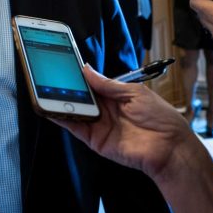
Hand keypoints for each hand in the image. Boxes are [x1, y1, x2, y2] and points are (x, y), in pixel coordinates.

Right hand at [51, 65, 197, 181]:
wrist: (169, 148)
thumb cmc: (160, 118)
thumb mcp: (135, 93)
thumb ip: (108, 84)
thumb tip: (86, 69)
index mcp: (115, 96)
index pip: (91, 83)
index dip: (78, 76)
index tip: (63, 65)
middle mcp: (105, 109)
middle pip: (80, 96)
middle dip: (65, 86)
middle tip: (48, 76)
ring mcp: (99, 124)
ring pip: (75, 110)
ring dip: (59, 101)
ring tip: (43, 90)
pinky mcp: (95, 140)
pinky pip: (75, 127)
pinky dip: (62, 117)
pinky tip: (50, 108)